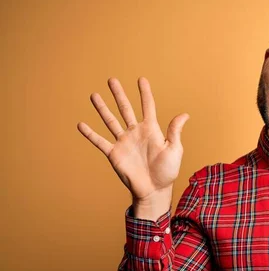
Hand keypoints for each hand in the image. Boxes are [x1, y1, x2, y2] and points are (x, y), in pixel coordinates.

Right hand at [77, 77, 189, 200]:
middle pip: (126, 109)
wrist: (154, 190)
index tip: (141, 79)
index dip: (145, 93)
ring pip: (111, 121)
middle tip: (112, 80)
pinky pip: (100, 141)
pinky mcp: (114, 154)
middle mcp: (135, 133)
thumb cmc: (167, 171)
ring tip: (94, 95)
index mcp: (151, 130)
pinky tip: (81, 124)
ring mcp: (124, 142)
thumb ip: (175, 131)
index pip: (148, 106)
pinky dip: (90, 134)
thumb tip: (185, 114)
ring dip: (102, 108)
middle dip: (119, 94)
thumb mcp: (174, 150)